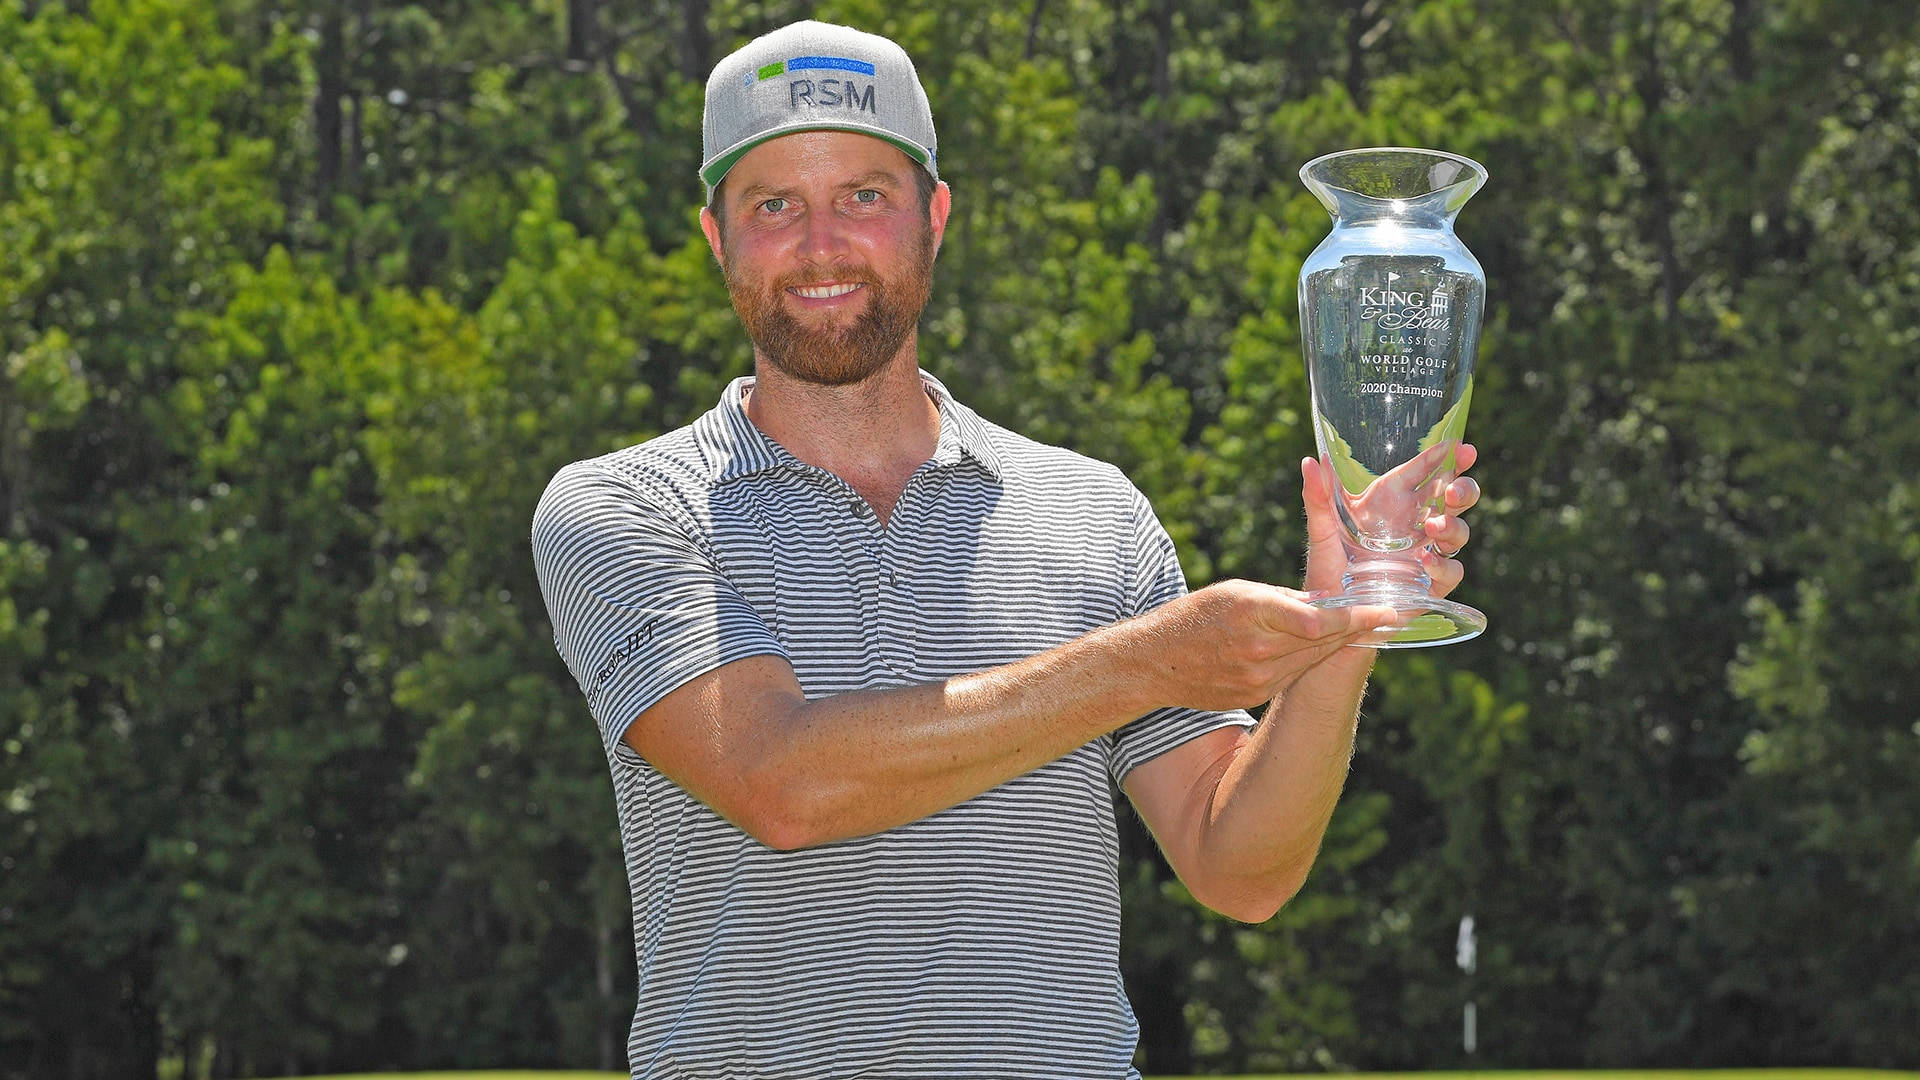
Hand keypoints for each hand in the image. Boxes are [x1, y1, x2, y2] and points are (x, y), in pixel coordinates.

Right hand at [1129, 580, 1399, 711]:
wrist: (1154, 664)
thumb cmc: (1195, 616)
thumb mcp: (1235, 592)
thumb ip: (1282, 600)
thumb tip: (1325, 602)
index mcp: (1252, 613)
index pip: (1319, 620)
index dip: (1357, 617)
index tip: (1388, 611)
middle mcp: (1258, 651)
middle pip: (1324, 642)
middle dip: (1356, 627)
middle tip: (1387, 615)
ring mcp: (1258, 679)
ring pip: (1313, 661)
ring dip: (1336, 645)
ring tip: (1360, 628)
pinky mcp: (1255, 696)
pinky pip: (1294, 676)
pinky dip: (1308, 661)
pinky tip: (1320, 650)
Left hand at [1301, 443, 1480, 599]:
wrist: (1331, 610)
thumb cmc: (1328, 564)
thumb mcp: (1322, 528)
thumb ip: (1318, 496)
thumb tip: (1310, 461)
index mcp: (1395, 501)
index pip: (1427, 472)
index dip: (1447, 458)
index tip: (1461, 447)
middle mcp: (1416, 523)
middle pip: (1454, 499)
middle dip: (1463, 489)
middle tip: (1453, 490)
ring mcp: (1426, 552)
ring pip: (1458, 532)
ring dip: (1453, 526)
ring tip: (1435, 526)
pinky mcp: (1429, 584)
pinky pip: (1450, 572)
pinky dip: (1443, 566)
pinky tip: (1427, 561)